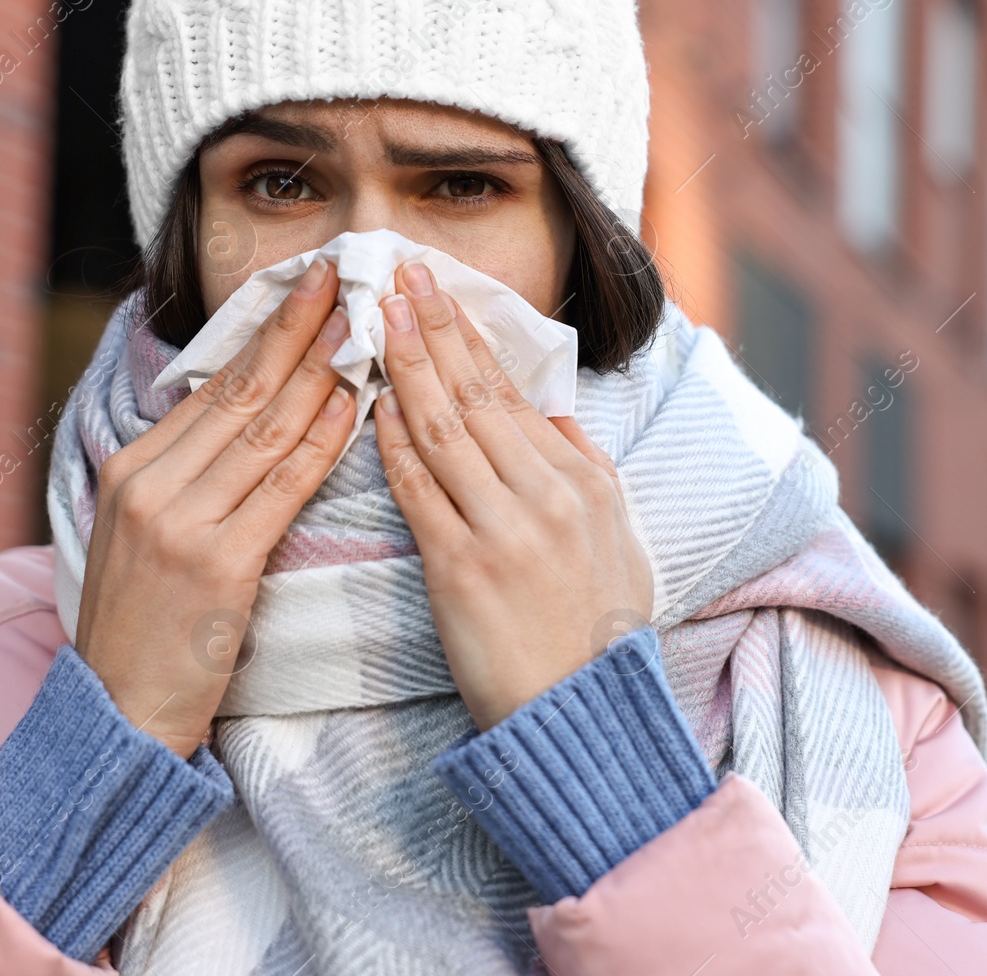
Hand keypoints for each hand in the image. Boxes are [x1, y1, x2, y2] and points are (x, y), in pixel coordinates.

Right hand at [75, 259, 356, 759]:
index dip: (265, 334)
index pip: (213, 387)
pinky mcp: (214, 564)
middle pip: (240, 391)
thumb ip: (187, 477)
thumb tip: (247, 419)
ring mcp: (178, 521)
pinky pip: (281, 488)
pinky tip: (354, 406)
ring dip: (319, 370)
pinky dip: (321, 443)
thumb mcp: (145, 536)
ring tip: (360, 323)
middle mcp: (149, 483)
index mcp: (131, 468)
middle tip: (341, 276)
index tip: (305, 287)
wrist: (118, 712)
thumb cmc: (145, 629)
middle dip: (296, 328)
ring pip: (264, 429)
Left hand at [372, 261, 654, 731]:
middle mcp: (546, 493)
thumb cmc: (595, 627)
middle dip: (433, 328)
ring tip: (377, 319)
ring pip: (443, 428)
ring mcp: (503, 527)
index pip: (512, 391)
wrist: (580, 712)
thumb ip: (583, 467)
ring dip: (406, 368)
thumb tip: (549, 412)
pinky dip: (392, 441)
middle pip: (475, 395)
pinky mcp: (462, 567)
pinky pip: (418, 488)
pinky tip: (369, 404)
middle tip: (397, 274)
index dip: (469, 335)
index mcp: (582, 479)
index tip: (436, 290)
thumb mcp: (616, 537)